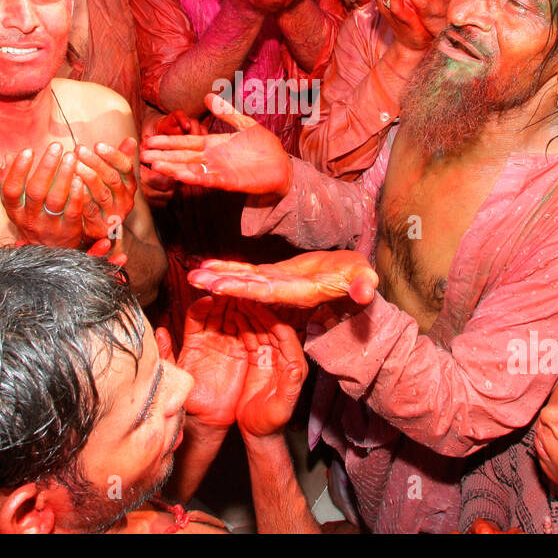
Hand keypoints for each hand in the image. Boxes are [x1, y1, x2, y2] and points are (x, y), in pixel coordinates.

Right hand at [0, 143, 89, 247]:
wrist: (49, 255)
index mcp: (15, 211)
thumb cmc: (33, 219)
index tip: (28, 150)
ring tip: (71, 156)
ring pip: (56, 199)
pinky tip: (80, 178)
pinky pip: (73, 211)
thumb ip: (9, 181)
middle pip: (36, 191)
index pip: (11, 190)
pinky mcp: (69, 231)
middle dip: (46, 166)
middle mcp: (30, 219)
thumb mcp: (17, 205)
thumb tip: (8, 157)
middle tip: (56, 146)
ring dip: (64, 176)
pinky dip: (76, 194)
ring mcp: (50, 226)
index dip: (18, 170)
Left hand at [74, 138, 138, 241]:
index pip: (126, 167)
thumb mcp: (115, 177)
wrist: (99, 228)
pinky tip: (71, 185)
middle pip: (112, 178)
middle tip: (79, 149)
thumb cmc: (104, 196)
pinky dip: (81, 196)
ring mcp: (113, 213)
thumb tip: (131, 140)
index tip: (97, 145)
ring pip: (102, 193)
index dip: (112, 155)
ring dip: (87, 177)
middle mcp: (125, 199)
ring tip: (74, 165)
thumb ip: (121, 159)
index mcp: (129, 185)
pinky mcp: (100, 225)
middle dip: (96, 162)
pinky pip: (90, 209)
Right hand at [141, 92, 292, 194]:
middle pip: (182, 156)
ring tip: (154, 164)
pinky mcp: (228, 182)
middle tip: (141, 154)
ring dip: (172, 167)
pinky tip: (180, 175)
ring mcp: (219, 171)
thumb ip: (226, 112)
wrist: (282, 167)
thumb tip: (208, 95)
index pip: (186, 142)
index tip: (149, 140)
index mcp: (214, 145)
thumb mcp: (245, 124)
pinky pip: (208, 179)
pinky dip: (193, 177)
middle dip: (162, 155)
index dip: (168, 141)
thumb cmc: (264, 148)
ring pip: (190, 169)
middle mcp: (212, 159)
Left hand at [175, 296, 248, 426]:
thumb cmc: (186, 397)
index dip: (203, 303)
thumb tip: (158, 331)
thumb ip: (166, 352)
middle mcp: (210, 338)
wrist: (205, 419)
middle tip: (230, 286)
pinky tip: (255, 312)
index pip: (198, 313)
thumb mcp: (173, 373)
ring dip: (239, 305)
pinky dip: (252, 321)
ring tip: (244, 294)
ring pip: (234, 318)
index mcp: (193, 339)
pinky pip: (248, 334)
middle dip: (223, 298)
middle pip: (218, 311)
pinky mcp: (241, 354)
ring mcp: (227, 344)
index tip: (209, 296)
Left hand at [187, 250, 378, 308]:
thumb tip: (365, 292)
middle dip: (221, 284)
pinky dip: (227, 268)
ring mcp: (276, 285)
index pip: (267, 292)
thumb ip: (363, 287)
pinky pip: (247, 272)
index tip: (216, 286)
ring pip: (243, 281)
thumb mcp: (364, 280)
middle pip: (248, 288)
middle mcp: (283, 292)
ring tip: (192, 274)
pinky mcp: (274, 276)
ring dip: (218, 277)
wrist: (354, 284)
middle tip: (193, 280)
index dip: (241, 288)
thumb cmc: (361, 281)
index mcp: (300, 292)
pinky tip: (207, 265)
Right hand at [235, 303, 306, 437]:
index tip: (259, 303)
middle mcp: (284, 355)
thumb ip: (290, 388)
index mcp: (294, 364)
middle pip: (271, 326)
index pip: (286, 334)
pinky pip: (249, 336)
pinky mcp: (257, 357)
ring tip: (235, 297)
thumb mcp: (280, 409)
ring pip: (259, 327)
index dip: (272, 318)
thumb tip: (297, 367)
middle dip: (258, 309)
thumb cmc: (270, 424)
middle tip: (243, 293)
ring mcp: (270, 355)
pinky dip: (240, 324)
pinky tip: (230, 313)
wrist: (257, 433)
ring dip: (248, 313)